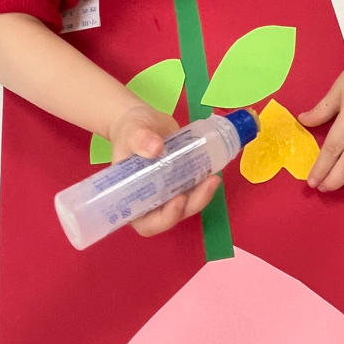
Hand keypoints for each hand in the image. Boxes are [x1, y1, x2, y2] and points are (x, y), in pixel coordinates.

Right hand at [108, 104, 219, 237]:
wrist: (144, 121)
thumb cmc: (129, 130)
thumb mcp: (131, 131)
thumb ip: (139, 139)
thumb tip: (155, 148)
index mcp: (131, 198)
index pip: (146, 222)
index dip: (164, 219)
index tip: (178, 201)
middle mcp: (150, 201)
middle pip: (172, 216)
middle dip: (191, 205)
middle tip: (206, 185)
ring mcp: (167, 192)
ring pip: (187, 204)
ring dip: (202, 195)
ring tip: (213, 178)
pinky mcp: (181, 181)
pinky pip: (194, 189)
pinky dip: (204, 183)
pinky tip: (214, 170)